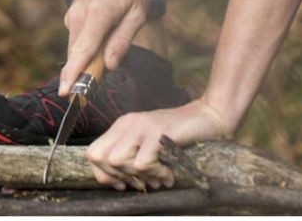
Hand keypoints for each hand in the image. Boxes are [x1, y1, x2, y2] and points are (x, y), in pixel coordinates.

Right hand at [58, 0, 148, 95]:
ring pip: (76, 47)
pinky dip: (88, 44)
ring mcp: (73, 13)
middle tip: (105, 73)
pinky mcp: (72, 13)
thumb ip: (122, 41)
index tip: (65, 93)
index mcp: (98, 14)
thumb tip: (109, 66)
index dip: (74, 74)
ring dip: (89, 56)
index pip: (82, 51)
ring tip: (112, 40)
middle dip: (87, 71)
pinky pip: (78, 37)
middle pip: (77, 54)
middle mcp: (79, 14)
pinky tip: (105, 31)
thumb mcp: (137, 13)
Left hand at [86, 97, 234, 190]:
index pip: (93, 153)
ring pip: (118, 161)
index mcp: (122, 125)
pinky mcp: (157, 131)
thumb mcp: (148, 146)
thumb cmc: (178, 137)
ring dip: (140, 176)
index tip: (124, 183)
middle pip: (101, 158)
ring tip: (160, 175)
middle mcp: (128, 122)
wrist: (207, 118)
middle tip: (143, 180)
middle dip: (120, 176)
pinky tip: (169, 173)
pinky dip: (155, 174)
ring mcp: (142, 125)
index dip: (104, 174)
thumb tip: (115, 183)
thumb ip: (130, 158)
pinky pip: (141, 163)